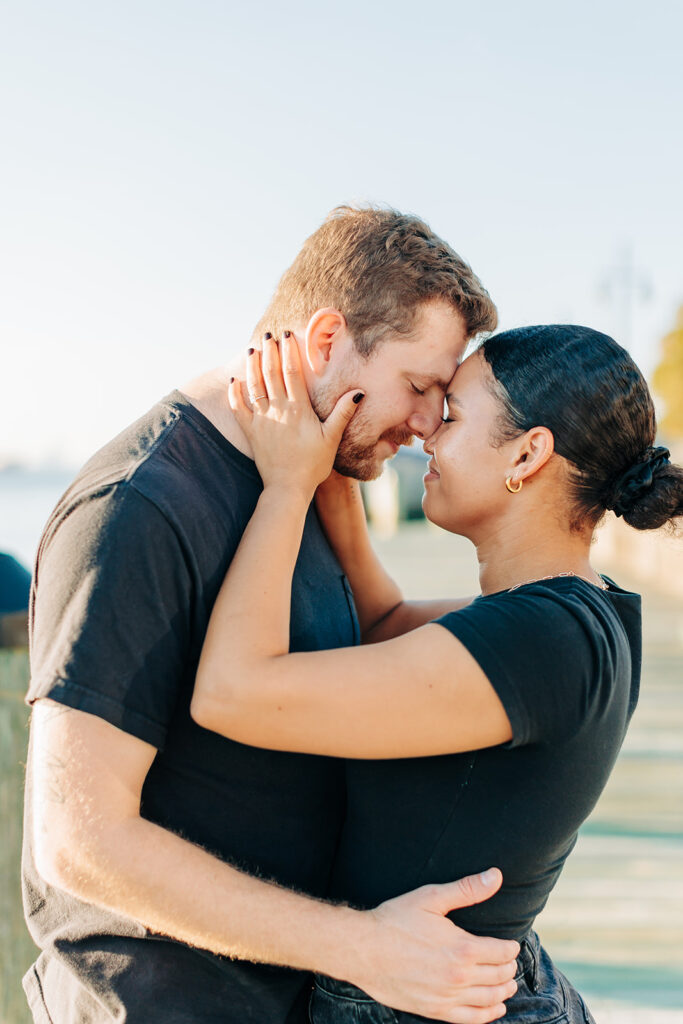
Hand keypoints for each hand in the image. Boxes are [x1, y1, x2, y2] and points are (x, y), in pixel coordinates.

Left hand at [229, 334, 362, 495]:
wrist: (288, 488)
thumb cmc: (313, 464)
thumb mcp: (332, 438)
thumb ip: (343, 413)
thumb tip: (358, 392)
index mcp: (298, 409)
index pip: (292, 373)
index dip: (289, 351)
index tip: (287, 335)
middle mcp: (278, 411)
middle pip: (271, 374)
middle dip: (269, 352)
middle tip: (268, 336)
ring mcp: (262, 421)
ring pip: (254, 386)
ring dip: (252, 366)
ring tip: (252, 350)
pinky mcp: (251, 433)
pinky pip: (238, 409)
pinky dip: (235, 393)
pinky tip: (234, 380)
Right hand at [349, 869, 518, 1022]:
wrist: (363, 949)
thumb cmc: (396, 920)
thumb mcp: (431, 897)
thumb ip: (467, 889)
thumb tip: (496, 876)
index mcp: (462, 948)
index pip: (502, 953)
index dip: (511, 948)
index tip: (511, 944)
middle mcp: (459, 976)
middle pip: (499, 976)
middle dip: (509, 968)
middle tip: (510, 962)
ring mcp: (447, 997)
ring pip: (490, 999)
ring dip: (504, 991)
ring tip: (509, 984)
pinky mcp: (434, 1011)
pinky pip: (471, 1019)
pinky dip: (488, 1015)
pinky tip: (496, 1008)